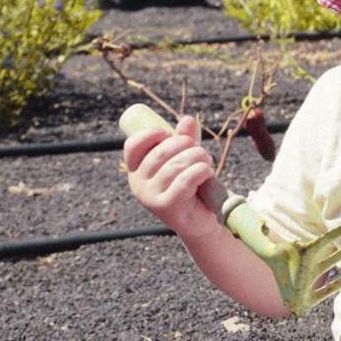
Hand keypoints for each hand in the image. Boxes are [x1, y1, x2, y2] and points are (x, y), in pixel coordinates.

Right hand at [124, 114, 219, 238]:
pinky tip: (207, 174)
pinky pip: (186, 179)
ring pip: (177, 164)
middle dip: (187, 145)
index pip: (133, 145)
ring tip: (206, 163)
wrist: (200, 220)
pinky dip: (202, 171)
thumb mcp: (186, 158)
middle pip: (161, 152)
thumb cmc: (192, 186)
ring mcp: (150, 196)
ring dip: (199, 158)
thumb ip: (185, 139)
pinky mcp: (166, 206)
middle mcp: (138, 183)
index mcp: (137, 169)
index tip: (169, 134)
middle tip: (200, 153)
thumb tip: (187, 120)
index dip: (151, 134)